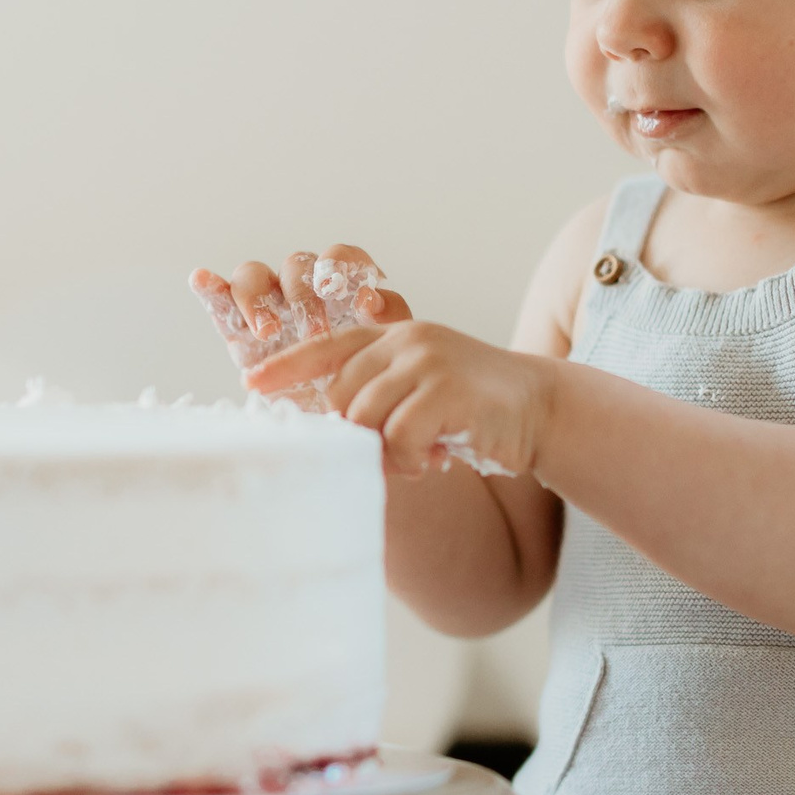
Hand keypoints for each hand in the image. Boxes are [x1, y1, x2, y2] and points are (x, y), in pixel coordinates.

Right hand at [188, 246, 410, 373]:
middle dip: (305, 297)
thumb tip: (377, 301)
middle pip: (296, 265)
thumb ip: (389, 322)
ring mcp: (265, 305)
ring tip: (268, 333)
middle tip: (315, 332)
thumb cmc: (362, 381)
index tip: (361, 305)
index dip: (348, 270)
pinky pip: (219, 298)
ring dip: (258, 298)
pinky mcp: (235, 326)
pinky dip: (210, 286)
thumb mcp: (384, 353)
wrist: (335, 421)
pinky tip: (203, 279)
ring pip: (253, 274)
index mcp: (340, 286)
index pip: (341, 257)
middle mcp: (300, 288)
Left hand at [247, 320, 551, 478]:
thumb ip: (382, 396)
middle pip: (341, 395)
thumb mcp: (424, 389)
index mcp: (396, 336)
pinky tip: (438, 458)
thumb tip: (332, 431)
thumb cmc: (475, 409)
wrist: (542, 408)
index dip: (287, 365)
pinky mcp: (446, 390)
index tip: (251, 384)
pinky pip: (399, 436)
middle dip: (356, 434)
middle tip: (393, 455)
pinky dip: (412, 458)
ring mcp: (427, 362)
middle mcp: (408, 341)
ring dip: (387, 452)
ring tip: (419, 457)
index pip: (329, 346)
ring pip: (365, 418)